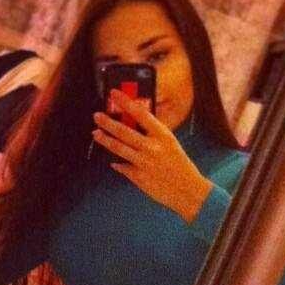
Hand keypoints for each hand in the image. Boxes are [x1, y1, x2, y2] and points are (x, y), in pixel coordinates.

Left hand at [93, 89, 212, 223]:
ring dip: (105, 140)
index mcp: (163, 135)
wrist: (188, 190)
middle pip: (124, 131)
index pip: (141, 113)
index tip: (114, 94)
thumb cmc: (180, 166)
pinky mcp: (139, 177)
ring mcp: (144, 163)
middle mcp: (152, 147)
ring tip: (96, 133)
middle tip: (97, 116)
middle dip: (108, 122)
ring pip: (119, 148)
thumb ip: (154, 136)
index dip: (125, 102)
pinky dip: (117, 163)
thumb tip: (133, 126)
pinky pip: (122, 167)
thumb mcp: (171, 145)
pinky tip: (113, 161)